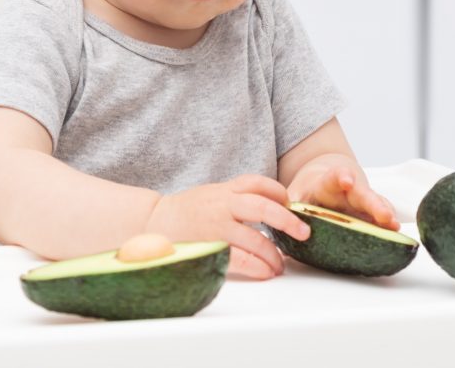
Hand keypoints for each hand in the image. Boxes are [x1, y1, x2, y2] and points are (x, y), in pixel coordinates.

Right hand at [144, 174, 310, 279]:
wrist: (151, 221)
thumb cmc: (186, 211)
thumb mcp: (212, 193)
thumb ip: (236, 196)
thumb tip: (270, 203)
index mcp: (224, 189)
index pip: (259, 183)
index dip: (279, 192)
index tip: (288, 203)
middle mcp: (222, 204)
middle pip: (264, 207)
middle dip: (288, 221)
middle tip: (303, 232)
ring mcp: (216, 226)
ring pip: (255, 238)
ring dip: (273, 254)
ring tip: (280, 265)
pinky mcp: (209, 248)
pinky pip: (239, 259)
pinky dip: (257, 267)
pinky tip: (265, 272)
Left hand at [294, 165, 398, 230]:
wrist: (326, 179)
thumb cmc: (309, 192)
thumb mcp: (296, 196)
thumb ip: (287, 211)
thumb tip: (277, 232)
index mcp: (328, 184)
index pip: (334, 178)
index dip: (341, 178)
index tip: (345, 179)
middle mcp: (350, 192)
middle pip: (364, 195)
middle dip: (374, 204)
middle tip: (384, 214)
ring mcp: (363, 204)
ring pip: (378, 207)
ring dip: (386, 216)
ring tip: (394, 226)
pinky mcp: (372, 216)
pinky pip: (382, 220)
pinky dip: (389, 227)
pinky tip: (396, 235)